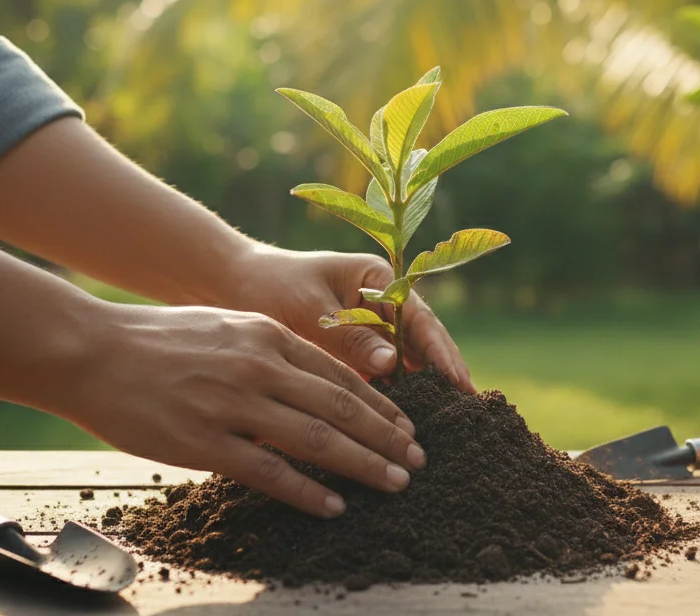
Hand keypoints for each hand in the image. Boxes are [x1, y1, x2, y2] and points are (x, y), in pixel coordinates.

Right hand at [63, 303, 426, 516]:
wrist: (90, 351)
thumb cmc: (157, 341)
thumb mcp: (227, 329)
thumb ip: (271, 353)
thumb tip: (313, 386)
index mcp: (268, 336)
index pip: (339, 374)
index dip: (379, 404)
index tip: (407, 427)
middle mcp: (258, 366)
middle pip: (340, 406)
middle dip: (386, 437)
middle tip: (418, 460)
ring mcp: (232, 403)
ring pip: (316, 438)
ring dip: (363, 464)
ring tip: (394, 483)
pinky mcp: (203, 441)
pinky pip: (269, 471)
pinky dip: (308, 491)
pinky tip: (334, 506)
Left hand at [221, 246, 473, 392]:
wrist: (230, 286)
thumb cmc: (268, 287)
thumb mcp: (307, 309)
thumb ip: (348, 336)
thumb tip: (393, 365)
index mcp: (378, 279)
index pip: (420, 318)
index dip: (442, 352)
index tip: (459, 382)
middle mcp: (383, 301)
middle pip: (422, 341)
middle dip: (444, 373)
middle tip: (470, 408)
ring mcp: (372, 325)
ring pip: (407, 359)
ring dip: (424, 386)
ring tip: (448, 417)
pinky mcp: (356, 348)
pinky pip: (383, 372)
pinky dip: (396, 393)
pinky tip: (407, 420)